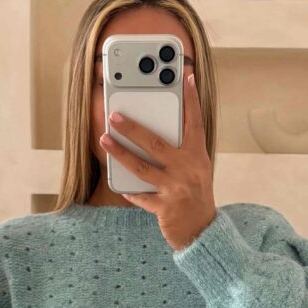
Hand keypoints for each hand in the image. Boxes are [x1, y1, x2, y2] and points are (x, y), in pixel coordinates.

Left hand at [99, 73, 216, 250]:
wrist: (203, 230)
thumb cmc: (195, 195)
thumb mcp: (196, 169)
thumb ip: (182, 150)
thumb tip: (154, 129)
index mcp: (197, 156)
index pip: (195, 122)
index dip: (191, 99)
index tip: (185, 77)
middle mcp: (188, 169)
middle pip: (156, 143)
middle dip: (133, 128)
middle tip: (114, 115)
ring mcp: (177, 188)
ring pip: (143, 167)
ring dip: (120, 153)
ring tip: (104, 140)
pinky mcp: (166, 207)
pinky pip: (141, 195)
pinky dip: (131, 190)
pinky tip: (119, 185)